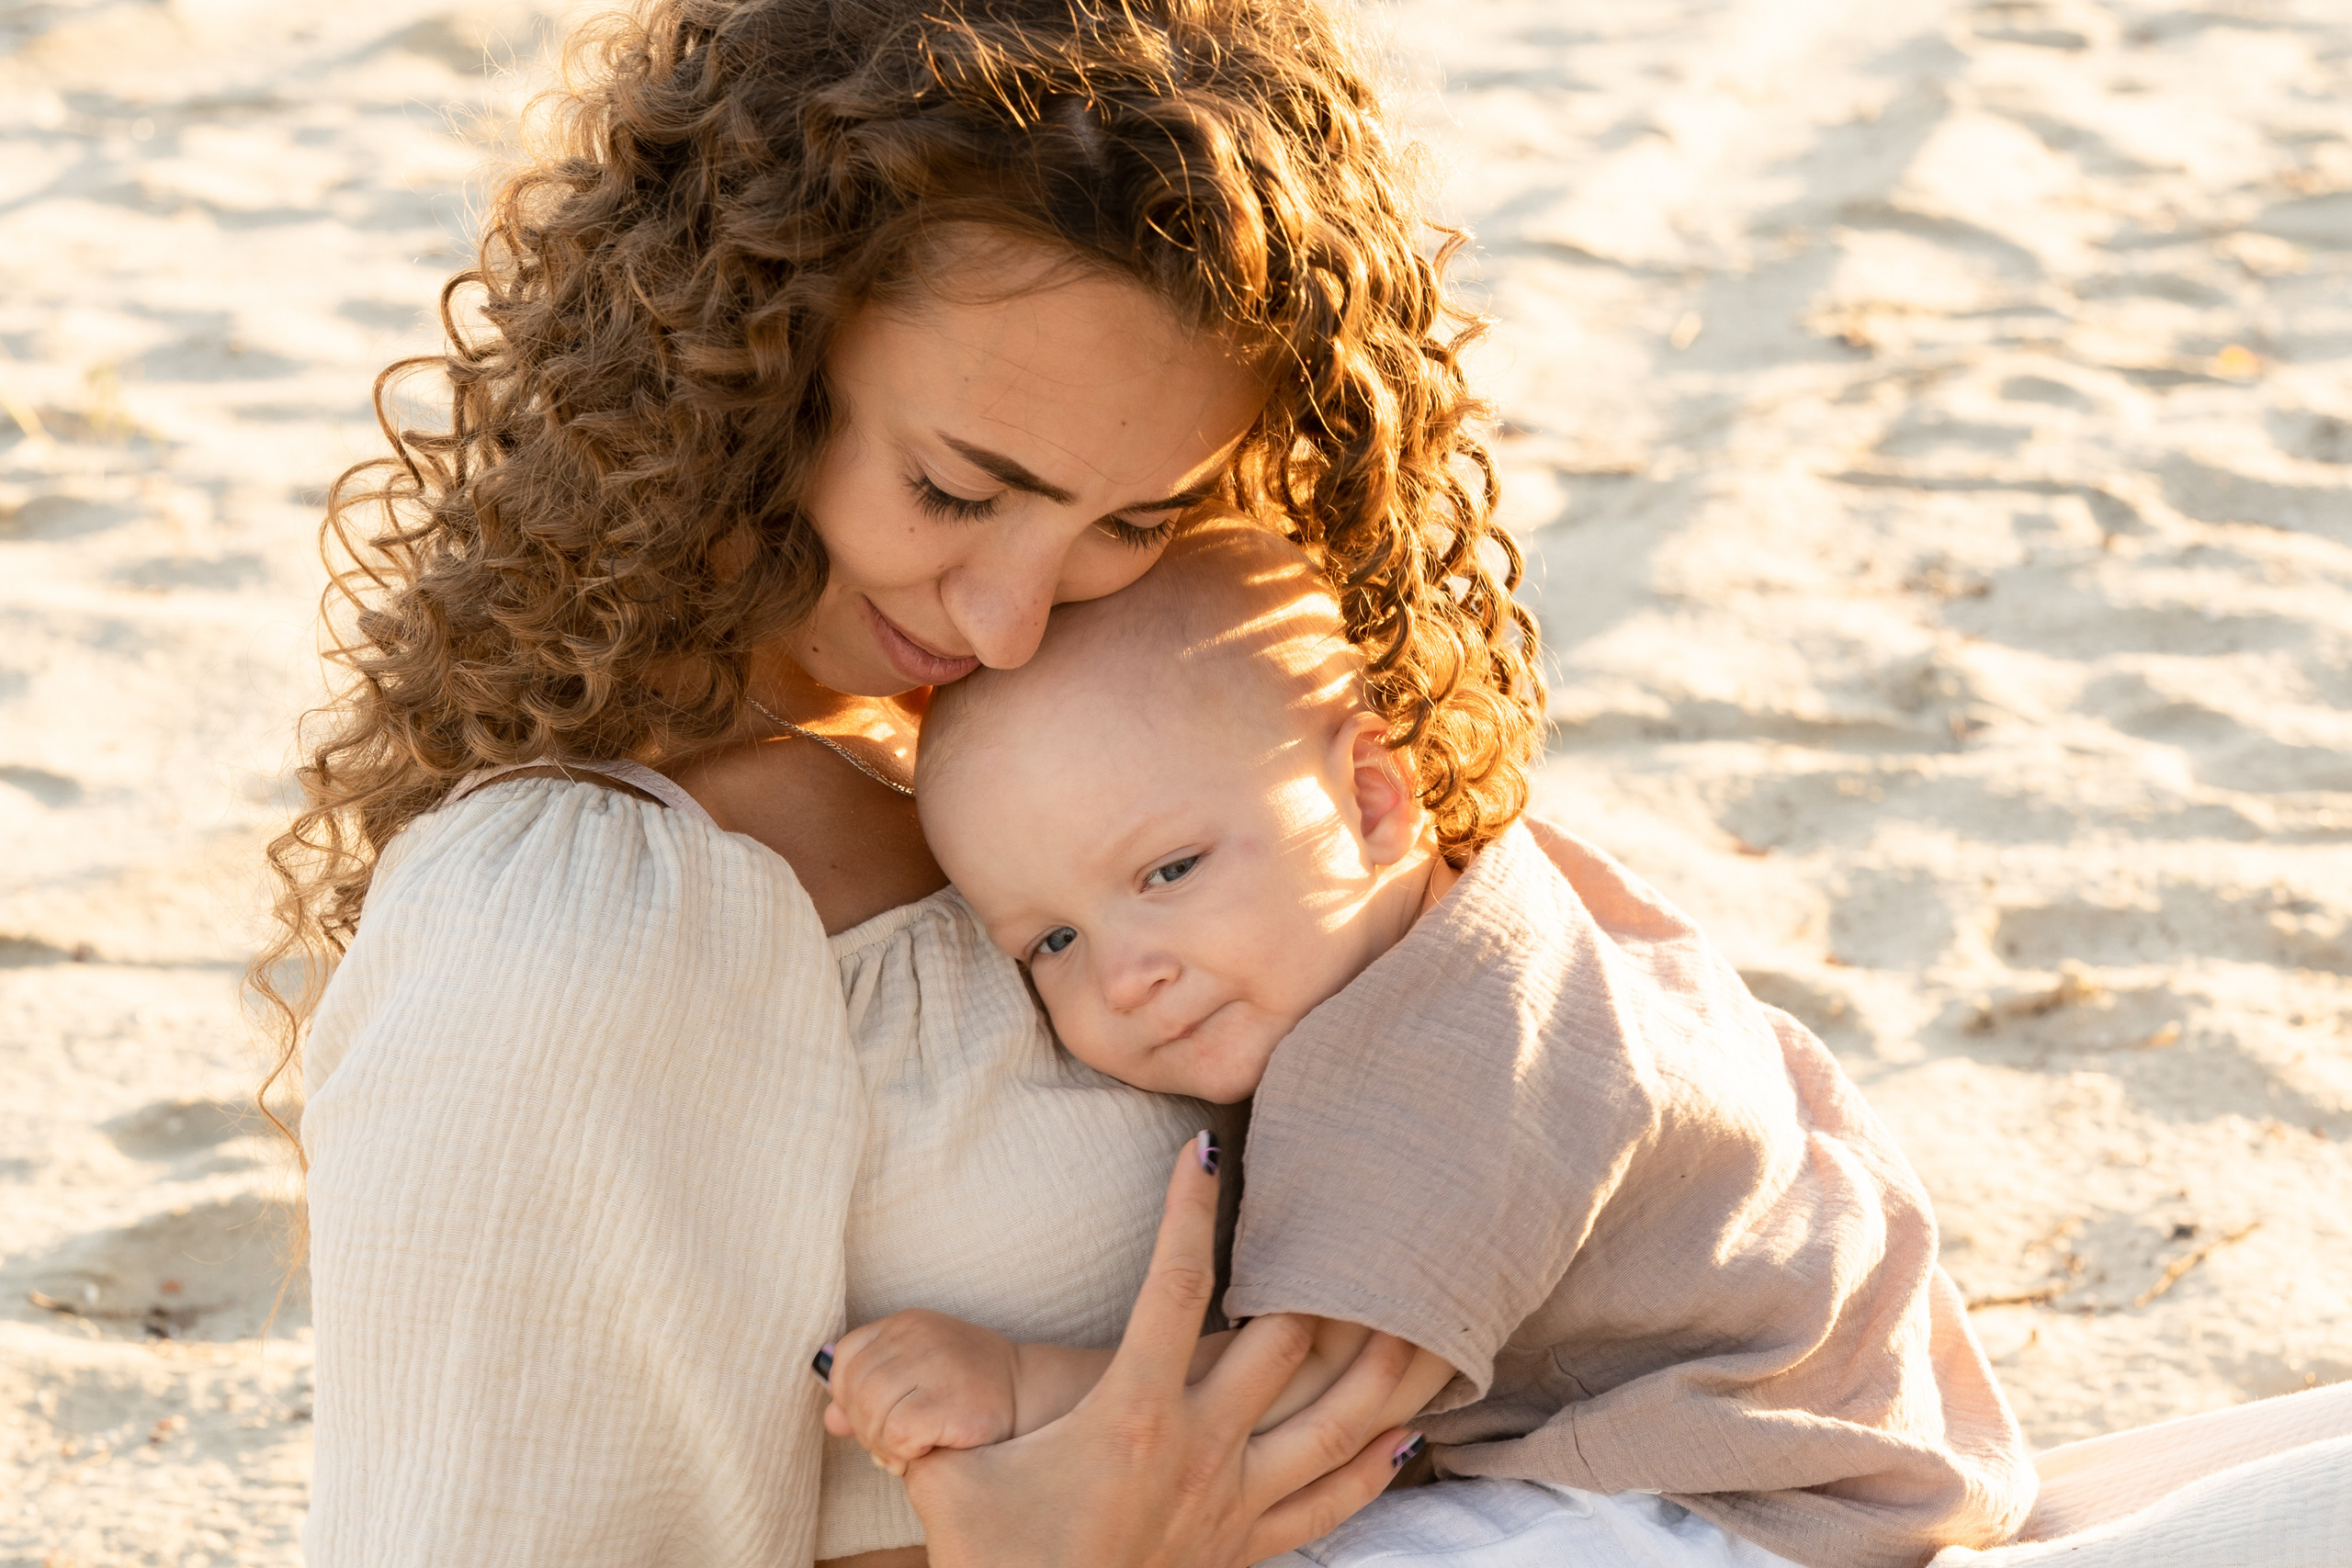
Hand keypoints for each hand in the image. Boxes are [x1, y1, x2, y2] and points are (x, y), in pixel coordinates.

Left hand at [821, 1309, 1021, 1475]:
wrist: (1029, 1392)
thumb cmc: (969, 1388)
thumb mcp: (916, 1377)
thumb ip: (870, 1393)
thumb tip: (830, 1420)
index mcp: (905, 1323)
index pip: (848, 1356)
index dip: (849, 1394)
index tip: (873, 1416)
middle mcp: (916, 1335)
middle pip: (857, 1390)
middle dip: (866, 1429)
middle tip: (892, 1446)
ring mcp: (934, 1363)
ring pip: (872, 1415)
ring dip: (883, 1446)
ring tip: (907, 1452)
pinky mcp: (949, 1399)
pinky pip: (898, 1435)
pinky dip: (903, 1454)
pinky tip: (923, 1453)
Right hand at [901, 1131, 1420, 1567]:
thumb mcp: (951, 1486)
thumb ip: (915, 1421)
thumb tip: (840, 1364)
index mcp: (1133, 1415)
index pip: (1171, 1289)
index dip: (1188, 1214)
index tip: (1205, 1149)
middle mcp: (1201, 1449)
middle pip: (1284, 1345)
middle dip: (1321, 1280)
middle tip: (1355, 1214)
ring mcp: (1233, 1503)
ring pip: (1331, 1421)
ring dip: (1376, 1365)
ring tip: (1419, 1309)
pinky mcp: (1245, 1550)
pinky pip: (1329, 1504)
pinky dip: (1374, 1463)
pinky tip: (1411, 1430)